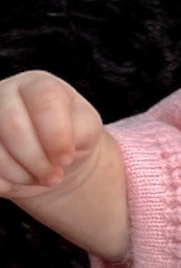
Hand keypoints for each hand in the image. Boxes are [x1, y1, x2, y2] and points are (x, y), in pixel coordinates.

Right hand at [0, 71, 104, 201]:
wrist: (54, 157)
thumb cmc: (72, 136)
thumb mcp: (86, 130)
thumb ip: (79, 132)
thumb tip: (60, 152)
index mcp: (38, 85)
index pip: (44, 102)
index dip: (56, 136)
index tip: (66, 159)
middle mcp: (6, 95)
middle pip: (13, 127)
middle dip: (37, 160)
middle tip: (54, 177)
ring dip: (21, 174)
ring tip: (41, 179)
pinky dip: (3, 181)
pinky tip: (18, 181)